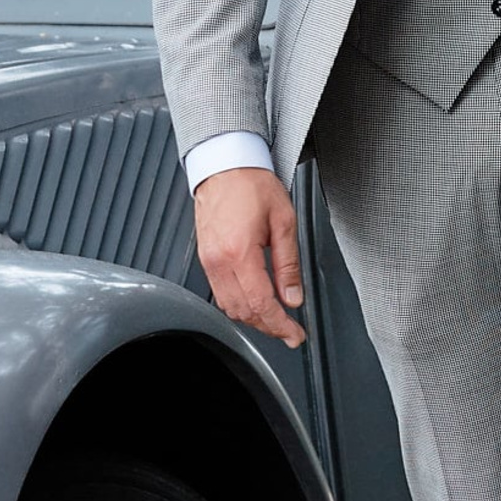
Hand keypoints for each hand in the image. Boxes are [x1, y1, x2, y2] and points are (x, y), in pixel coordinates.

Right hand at [193, 167, 305, 347]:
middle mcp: (218, 261)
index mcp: (239, 252)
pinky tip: (256, 303)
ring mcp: (208, 261)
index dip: (281, 326)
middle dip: (269, 327)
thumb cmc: (253, 185)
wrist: (225, 165)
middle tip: (291, 331)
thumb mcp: (284, 222)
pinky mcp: (205, 259)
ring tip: (276, 320)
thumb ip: (288, 265)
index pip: (261, 304)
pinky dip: (239, 305)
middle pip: (243, 312)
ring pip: (229, 307)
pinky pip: (220, 293)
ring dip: (253, 319)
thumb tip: (293, 297)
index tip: (295, 335)